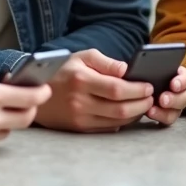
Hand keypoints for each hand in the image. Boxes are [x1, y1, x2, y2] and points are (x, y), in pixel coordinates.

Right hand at [34, 49, 155, 132]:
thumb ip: (105, 62)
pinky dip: (122, 122)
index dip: (137, 90)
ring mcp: (79, 118)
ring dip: (134, 115)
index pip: (117, 89)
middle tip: (151, 98)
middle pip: (120, 109)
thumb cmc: (62, 70)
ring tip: (143, 105)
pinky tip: (128, 113)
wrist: (35, 91)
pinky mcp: (79, 129)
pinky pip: (107, 129)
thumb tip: (127, 70)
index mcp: (81, 80)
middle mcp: (80, 102)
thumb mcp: (81, 57)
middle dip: (141, 104)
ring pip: (116, 122)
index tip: (149, 86)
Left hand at [145, 66, 185, 125]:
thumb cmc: (144, 73)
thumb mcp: (148, 67)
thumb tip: (142, 65)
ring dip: (166, 111)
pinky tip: (149, 113)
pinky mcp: (167, 114)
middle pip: (185, 96)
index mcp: (178, 76)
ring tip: (151, 110)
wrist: (138, 88)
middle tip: (163, 99)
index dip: (182, 81)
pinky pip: (168, 119)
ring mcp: (175, 104)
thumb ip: (149, 65)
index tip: (173, 84)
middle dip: (174, 99)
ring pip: (178, 111)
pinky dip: (159, 117)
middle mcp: (180, 91)